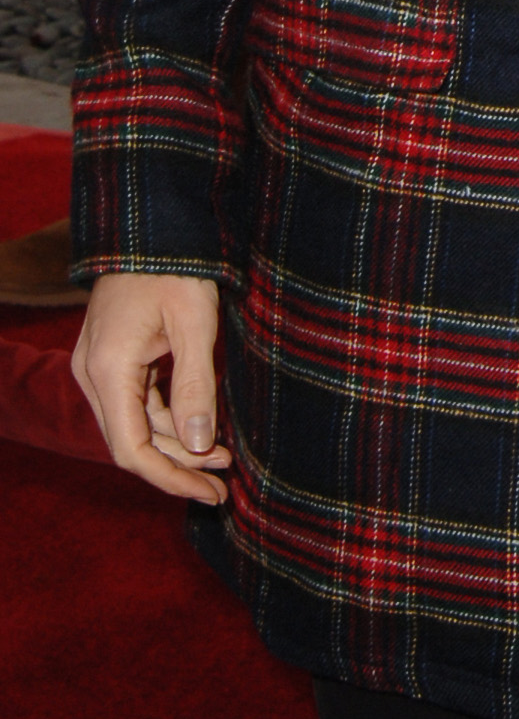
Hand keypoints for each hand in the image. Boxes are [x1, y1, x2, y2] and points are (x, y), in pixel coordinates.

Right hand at [73, 272, 232, 502]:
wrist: (154, 227)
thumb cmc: (177, 268)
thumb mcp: (196, 326)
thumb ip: (196, 387)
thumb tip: (201, 447)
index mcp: (107, 369)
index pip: (131, 449)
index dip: (171, 477)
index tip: (210, 492)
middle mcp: (92, 373)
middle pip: (132, 442)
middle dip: (180, 466)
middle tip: (226, 483)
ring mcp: (98, 366)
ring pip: (136, 424)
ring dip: (177, 444)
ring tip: (225, 458)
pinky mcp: (113, 358)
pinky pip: (138, 402)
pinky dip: (169, 419)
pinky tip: (204, 427)